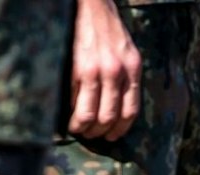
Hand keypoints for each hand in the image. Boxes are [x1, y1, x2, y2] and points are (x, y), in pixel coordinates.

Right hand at [67, 0, 140, 140]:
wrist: (91, 3)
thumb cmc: (108, 27)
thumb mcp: (127, 51)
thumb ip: (126, 76)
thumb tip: (117, 106)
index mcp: (132, 68)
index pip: (130, 111)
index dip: (120, 129)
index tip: (111, 136)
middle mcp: (116, 71)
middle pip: (109, 117)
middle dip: (99, 132)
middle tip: (91, 134)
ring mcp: (95, 71)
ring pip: (90, 115)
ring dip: (83, 128)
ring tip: (78, 128)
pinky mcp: (75, 68)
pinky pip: (74, 101)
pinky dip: (70, 112)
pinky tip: (67, 113)